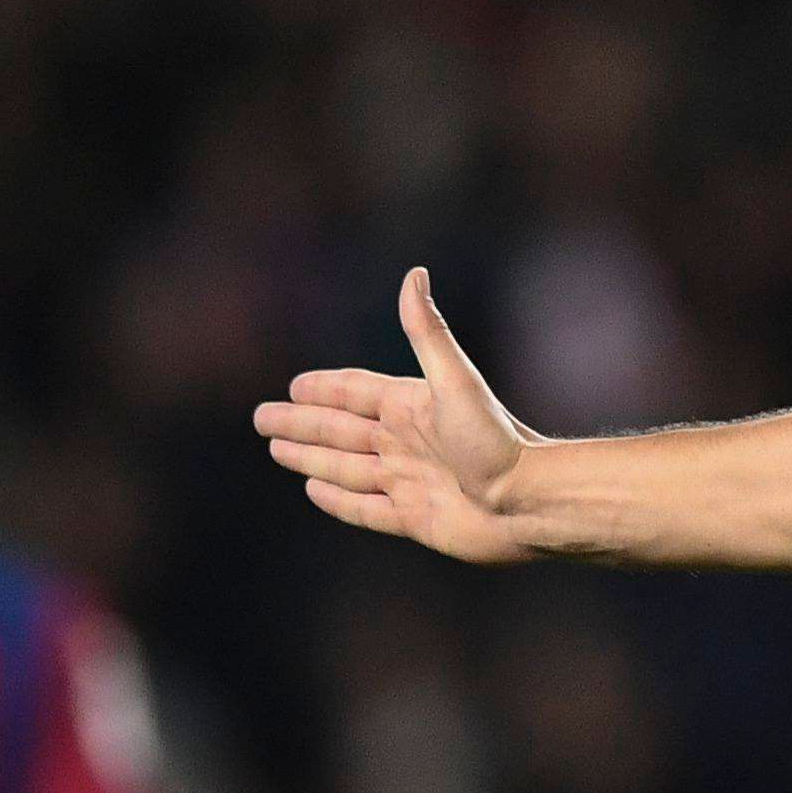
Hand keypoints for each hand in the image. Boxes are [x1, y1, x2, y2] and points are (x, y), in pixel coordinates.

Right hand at [256, 270, 541, 563]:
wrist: (529, 502)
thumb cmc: (497, 441)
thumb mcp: (456, 381)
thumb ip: (428, 332)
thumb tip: (414, 273)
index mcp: (413, 407)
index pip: (356, 392)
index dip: (324, 388)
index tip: (292, 385)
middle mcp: (408, 442)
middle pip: (340, 430)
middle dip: (301, 424)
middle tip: (262, 419)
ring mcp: (409, 481)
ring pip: (346, 467)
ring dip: (311, 458)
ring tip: (277, 449)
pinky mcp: (414, 519)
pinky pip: (365, 508)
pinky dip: (338, 500)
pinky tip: (314, 489)